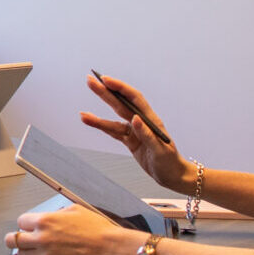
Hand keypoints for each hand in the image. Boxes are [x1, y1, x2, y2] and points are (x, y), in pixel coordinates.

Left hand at [5, 203, 143, 254]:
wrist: (109, 247)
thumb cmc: (96, 228)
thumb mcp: (74, 209)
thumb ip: (55, 213)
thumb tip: (47, 217)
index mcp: (45, 221)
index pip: (20, 222)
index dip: (25, 223)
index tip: (29, 226)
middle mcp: (42, 238)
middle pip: (12, 240)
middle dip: (15, 238)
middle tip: (19, 238)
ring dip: (26, 251)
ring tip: (35, 248)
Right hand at [80, 73, 192, 191]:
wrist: (171, 174)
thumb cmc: (169, 162)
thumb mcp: (160, 150)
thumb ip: (147, 134)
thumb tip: (135, 119)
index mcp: (151, 119)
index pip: (134, 98)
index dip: (120, 87)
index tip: (105, 80)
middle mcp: (141, 121)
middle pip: (120, 103)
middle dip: (105, 92)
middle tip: (90, 81)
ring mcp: (134, 131)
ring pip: (113, 119)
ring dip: (98, 115)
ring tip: (82, 114)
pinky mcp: (130, 140)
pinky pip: (112, 131)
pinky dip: (101, 127)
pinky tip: (89, 121)